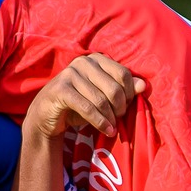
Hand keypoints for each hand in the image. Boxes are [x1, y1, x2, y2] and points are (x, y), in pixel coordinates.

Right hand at [26, 53, 145, 137]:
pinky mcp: (61, 89)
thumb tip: (143, 86)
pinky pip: (87, 108)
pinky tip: (107, 130)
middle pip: (114, 87)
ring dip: (110, 118)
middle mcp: (83, 62)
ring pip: (101, 100)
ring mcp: (70, 74)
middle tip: (119, 119)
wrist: (47, 114)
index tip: (127, 107)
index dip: (129, 93)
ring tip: (113, 128)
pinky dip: (100, 122)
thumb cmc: (79, 104)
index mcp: (96, 59)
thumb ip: (122, 89)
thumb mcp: (103, 96)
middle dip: (120, 108)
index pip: (123, 74)